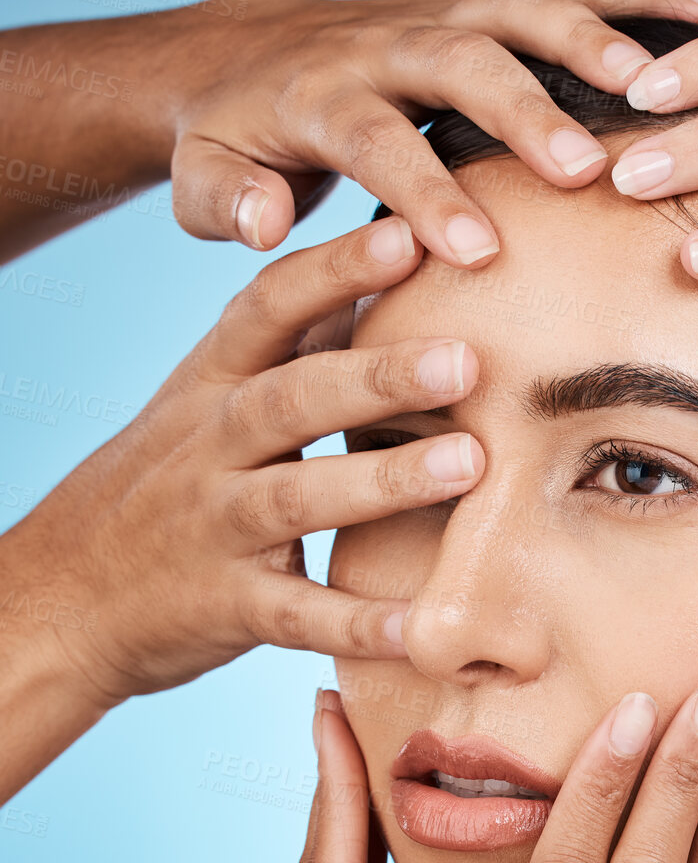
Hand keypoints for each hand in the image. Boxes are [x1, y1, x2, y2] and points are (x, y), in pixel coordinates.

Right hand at [0, 217, 483, 798]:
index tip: (409, 233)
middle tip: (466, 358)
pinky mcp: (225, 607)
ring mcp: (214, 528)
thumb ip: (288, 351)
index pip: (269, 309)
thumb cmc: (166, 486)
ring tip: (469, 463)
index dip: (335, 270)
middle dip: (377, 375)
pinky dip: (357, 622)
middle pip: (292, 398)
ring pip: (297, 496)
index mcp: (211, 386)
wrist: (63, 596)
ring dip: (384, 481)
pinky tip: (422, 628)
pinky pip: (297, 615)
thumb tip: (374, 281)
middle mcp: (209, 447)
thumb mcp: (207, 404)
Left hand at [123, 0, 697, 259]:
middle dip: (527, 113)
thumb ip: (225, 201)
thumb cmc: (233, 135)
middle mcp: (389, 44)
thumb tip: (263, 222)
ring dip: (596, 43)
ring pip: (525, 12)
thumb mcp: (205, 177)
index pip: (375, 139)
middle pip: (464, 62)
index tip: (475, 251)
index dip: (423, 191)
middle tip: (585, 173)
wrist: (246, 50)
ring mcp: (442, 17)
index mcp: (322, 96)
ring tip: (667, 86)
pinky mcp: (481, 9)